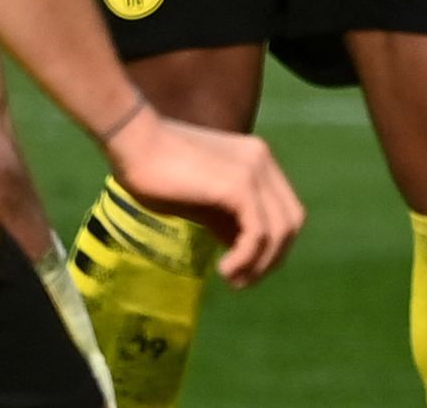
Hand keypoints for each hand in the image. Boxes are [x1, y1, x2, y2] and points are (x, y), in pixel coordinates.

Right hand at [105, 108, 304, 287]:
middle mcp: (263, 161)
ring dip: (259, 265)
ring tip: (230, 278)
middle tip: (240, 281)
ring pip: (280, 230)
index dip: (272, 247)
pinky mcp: (238, 185)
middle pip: (291, 222)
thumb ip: (227, 220)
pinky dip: (246, 259)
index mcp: (258, 161)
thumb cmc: (158, 172)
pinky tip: (224, 270)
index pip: (285, 211)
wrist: (135, 145)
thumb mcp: (202, 203)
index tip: (243, 270)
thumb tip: (244, 251)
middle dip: (271, 260)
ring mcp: (254, 170)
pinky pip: (258, 232)